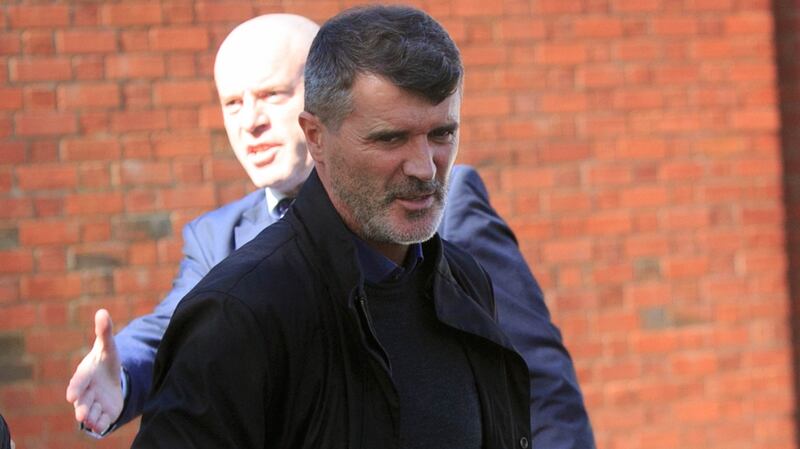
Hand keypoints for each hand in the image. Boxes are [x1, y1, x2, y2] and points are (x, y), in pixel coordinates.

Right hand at [65, 309, 122, 434]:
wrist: (110, 380)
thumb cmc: (105, 363)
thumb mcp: (108, 347)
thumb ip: (105, 332)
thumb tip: (102, 312)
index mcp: (85, 375)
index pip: (79, 381)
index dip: (76, 387)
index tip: (72, 395)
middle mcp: (86, 392)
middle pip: (82, 401)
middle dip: (82, 407)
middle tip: (81, 414)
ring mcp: (93, 404)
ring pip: (91, 413)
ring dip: (91, 417)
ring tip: (92, 420)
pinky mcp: (103, 414)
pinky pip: (101, 422)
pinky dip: (101, 425)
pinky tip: (103, 426)